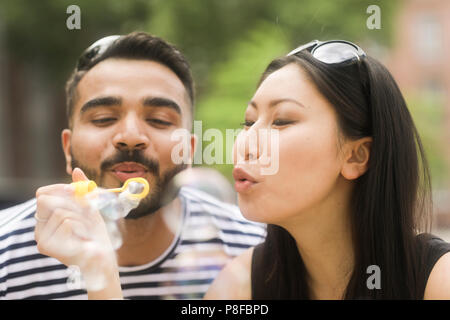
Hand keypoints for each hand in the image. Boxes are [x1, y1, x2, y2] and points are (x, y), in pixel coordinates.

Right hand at [34, 168, 121, 297]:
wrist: (102, 257)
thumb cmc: (95, 233)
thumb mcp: (89, 208)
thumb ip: (82, 190)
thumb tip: (76, 171)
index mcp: (46, 218)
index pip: (42, 193)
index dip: (59, 188)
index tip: (77, 190)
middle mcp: (39, 229)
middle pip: (47, 200)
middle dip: (72, 203)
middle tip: (87, 211)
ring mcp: (41, 239)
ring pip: (62, 212)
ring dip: (82, 218)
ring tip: (87, 230)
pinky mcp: (48, 247)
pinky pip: (66, 223)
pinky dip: (81, 227)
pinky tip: (85, 238)